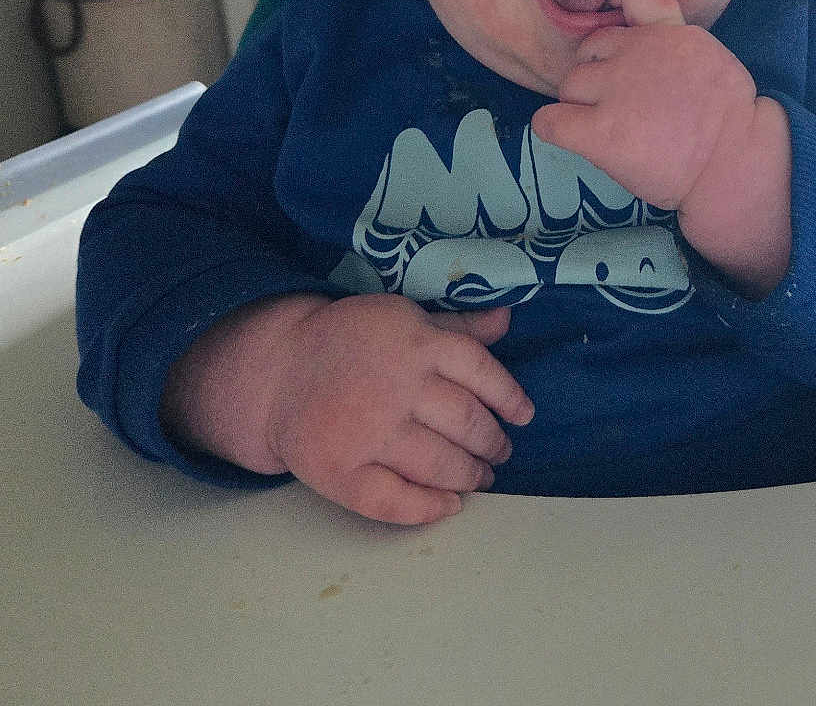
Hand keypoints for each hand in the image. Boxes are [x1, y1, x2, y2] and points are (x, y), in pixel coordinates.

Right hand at [163, 292, 533, 525]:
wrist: (280, 368)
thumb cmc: (352, 341)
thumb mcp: (404, 318)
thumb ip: (456, 325)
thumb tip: (506, 320)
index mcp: (416, 343)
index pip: (480, 371)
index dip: (509, 397)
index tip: (523, 416)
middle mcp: (397, 387)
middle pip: (465, 422)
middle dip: (492, 444)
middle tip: (499, 454)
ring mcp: (368, 431)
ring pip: (438, 463)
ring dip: (469, 476)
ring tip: (479, 478)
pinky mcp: (340, 471)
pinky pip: (392, 500)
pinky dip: (427, 509)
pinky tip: (448, 506)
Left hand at [532, 0, 792, 296]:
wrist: (736, 166)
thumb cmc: (730, 121)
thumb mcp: (713, 56)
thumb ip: (676, 40)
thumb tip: (645, 37)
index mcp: (669, 31)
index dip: (617, 12)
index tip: (619, 40)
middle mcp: (638, 51)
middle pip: (589, 51)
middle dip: (599, 75)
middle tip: (620, 106)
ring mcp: (616, 90)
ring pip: (569, 85)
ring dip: (581, 105)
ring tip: (609, 130)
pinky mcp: (600, 132)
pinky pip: (549, 121)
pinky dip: (555, 128)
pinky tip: (577, 140)